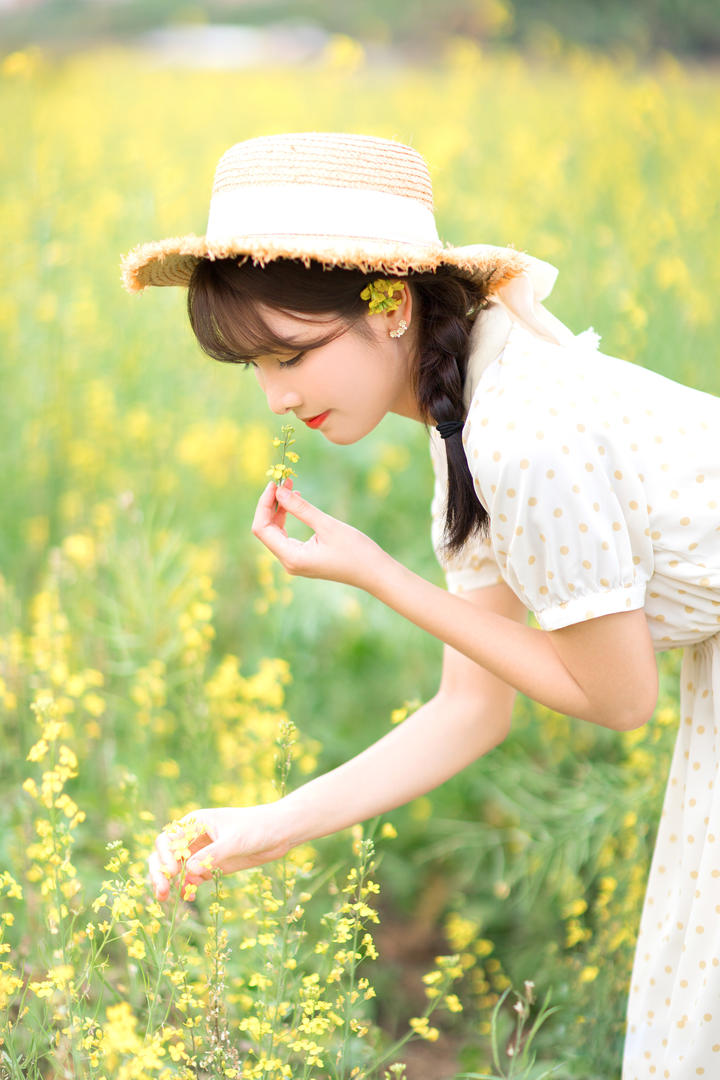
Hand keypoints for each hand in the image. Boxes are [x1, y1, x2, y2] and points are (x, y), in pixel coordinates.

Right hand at [147, 803, 292, 901]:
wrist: (279, 833)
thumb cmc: (257, 828)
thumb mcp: (235, 840)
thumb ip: (211, 855)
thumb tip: (186, 871)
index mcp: (195, 823)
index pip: (167, 840)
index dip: (164, 856)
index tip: (171, 871)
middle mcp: (193, 837)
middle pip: (165, 855)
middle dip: (159, 873)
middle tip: (161, 893)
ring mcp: (201, 852)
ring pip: (175, 869)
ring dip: (169, 883)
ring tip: (166, 900)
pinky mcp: (211, 865)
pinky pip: (190, 878)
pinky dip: (185, 887)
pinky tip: (189, 896)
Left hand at [251, 480, 387, 589]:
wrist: (375, 573)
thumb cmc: (356, 550)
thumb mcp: (327, 525)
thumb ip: (300, 508)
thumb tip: (279, 491)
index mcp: (291, 557)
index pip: (261, 528)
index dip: (263, 504)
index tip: (274, 484)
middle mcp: (289, 562)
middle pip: (265, 530)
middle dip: (270, 505)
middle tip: (284, 481)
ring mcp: (295, 562)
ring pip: (275, 533)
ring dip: (279, 510)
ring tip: (290, 487)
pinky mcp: (303, 559)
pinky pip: (285, 537)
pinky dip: (287, 519)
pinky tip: (295, 503)